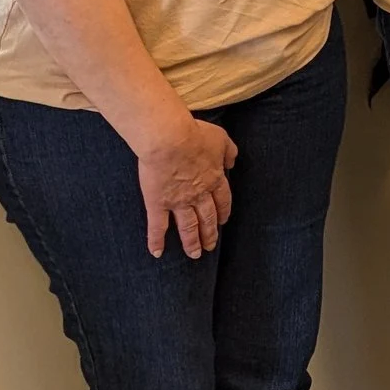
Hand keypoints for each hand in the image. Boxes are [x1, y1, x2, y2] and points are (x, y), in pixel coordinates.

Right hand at [134, 114, 237, 257]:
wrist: (170, 140)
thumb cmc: (195, 135)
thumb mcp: (221, 139)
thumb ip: (229, 152)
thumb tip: (232, 162)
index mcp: (214, 179)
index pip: (222, 201)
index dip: (223, 212)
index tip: (223, 221)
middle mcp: (199, 195)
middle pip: (207, 218)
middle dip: (210, 233)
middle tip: (211, 246)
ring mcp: (178, 202)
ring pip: (188, 227)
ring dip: (192, 242)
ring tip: (195, 254)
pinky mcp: (158, 204)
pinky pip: (158, 226)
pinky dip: (157, 241)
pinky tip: (157, 253)